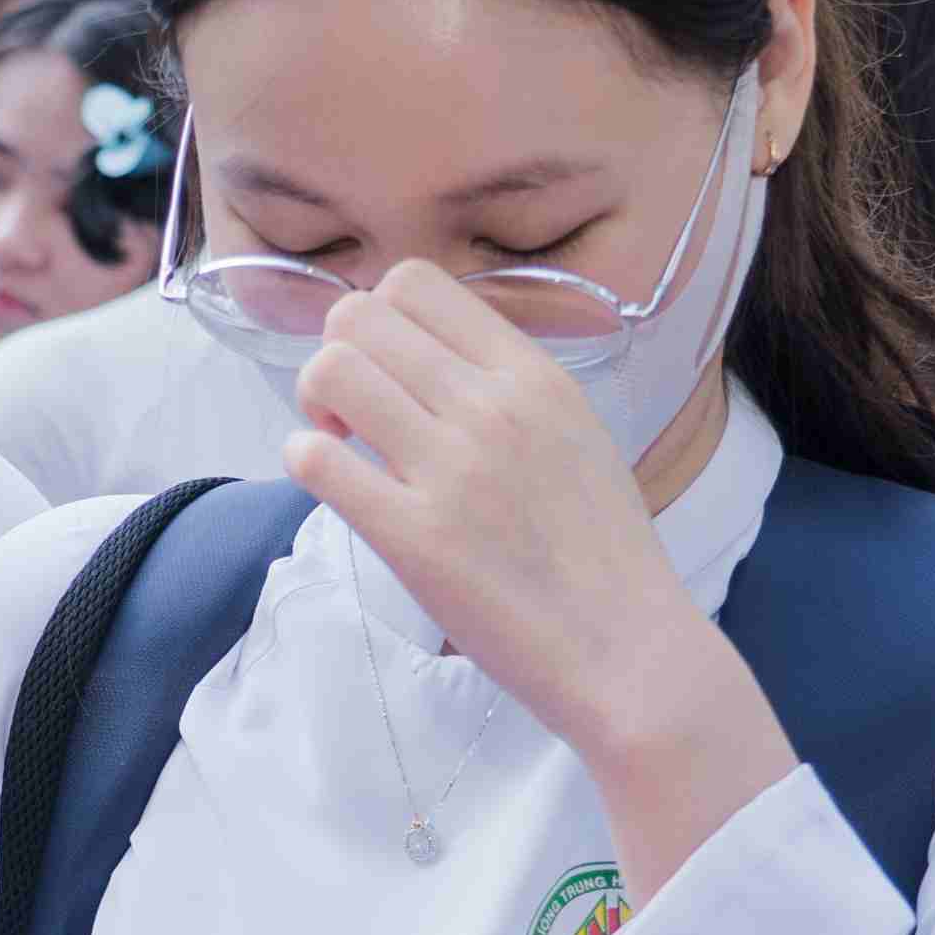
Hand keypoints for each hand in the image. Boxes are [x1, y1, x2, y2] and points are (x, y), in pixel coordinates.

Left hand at [280, 266, 788, 893]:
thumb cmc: (602, 552)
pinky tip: (338, 486)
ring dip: (317, 404)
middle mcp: (490, 408)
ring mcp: (450, 470)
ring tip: (343, 446)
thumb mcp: (576, 433)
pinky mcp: (413, 538)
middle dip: (338, 356)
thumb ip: (507, 387)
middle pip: (358, 318)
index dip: (379, 318)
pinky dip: (306, 460)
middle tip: (355, 414)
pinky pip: (316, 459)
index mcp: (532, 375)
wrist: (627, 651)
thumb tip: (424, 355)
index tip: (389, 369)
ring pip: (330, 373)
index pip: (415, 283)